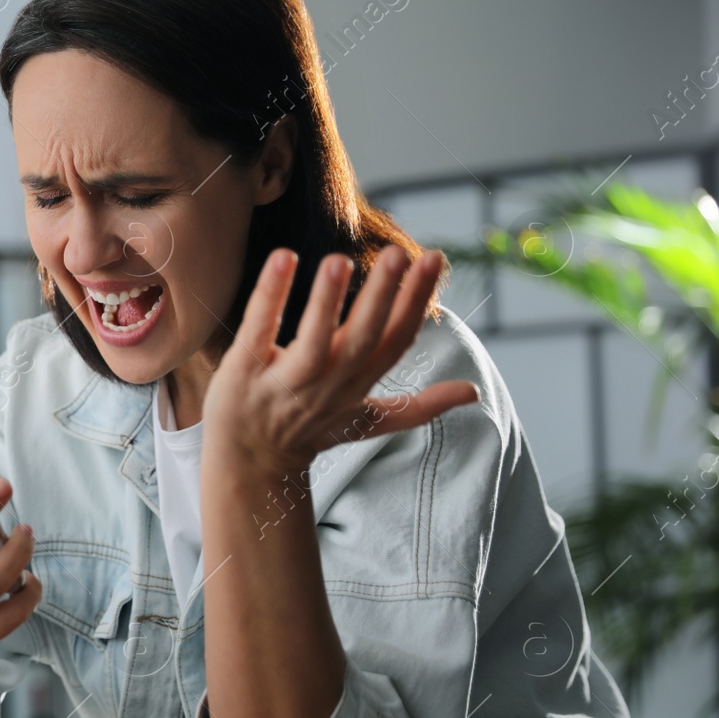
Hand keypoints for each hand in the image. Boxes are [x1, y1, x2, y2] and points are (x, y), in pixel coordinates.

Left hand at [201, 245, 478, 477]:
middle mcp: (327, 385)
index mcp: (358, 386)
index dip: (415, 302)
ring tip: (338, 259)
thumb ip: (418, 406)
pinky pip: (258, 331)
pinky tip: (282, 257)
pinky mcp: (243, 372)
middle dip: (381, 296)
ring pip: (312, 342)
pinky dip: (270, 296)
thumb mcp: (367, 421)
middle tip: (397, 251)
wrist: (249, 466)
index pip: (395, 341)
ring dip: (327, 301)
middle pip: (362, 339)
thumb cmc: (309, 432)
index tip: (433, 258)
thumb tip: (475, 393)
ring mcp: (284, 382)